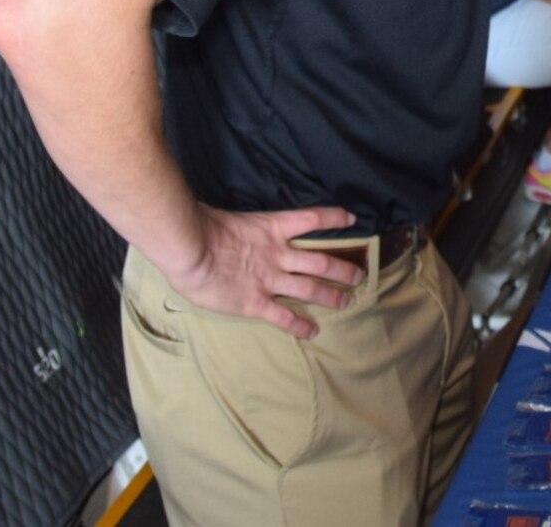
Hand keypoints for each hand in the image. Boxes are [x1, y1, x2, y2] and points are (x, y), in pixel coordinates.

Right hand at [160, 204, 361, 338]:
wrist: (192, 250)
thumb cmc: (201, 229)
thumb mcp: (227, 218)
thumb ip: (240, 227)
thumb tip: (232, 227)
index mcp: (272, 229)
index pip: (312, 219)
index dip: (333, 218)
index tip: (350, 218)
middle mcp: (278, 255)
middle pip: (320, 261)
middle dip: (342, 269)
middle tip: (359, 275)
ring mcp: (270, 280)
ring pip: (310, 289)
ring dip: (331, 296)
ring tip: (347, 301)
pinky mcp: (257, 303)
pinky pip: (285, 317)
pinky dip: (301, 326)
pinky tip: (313, 333)